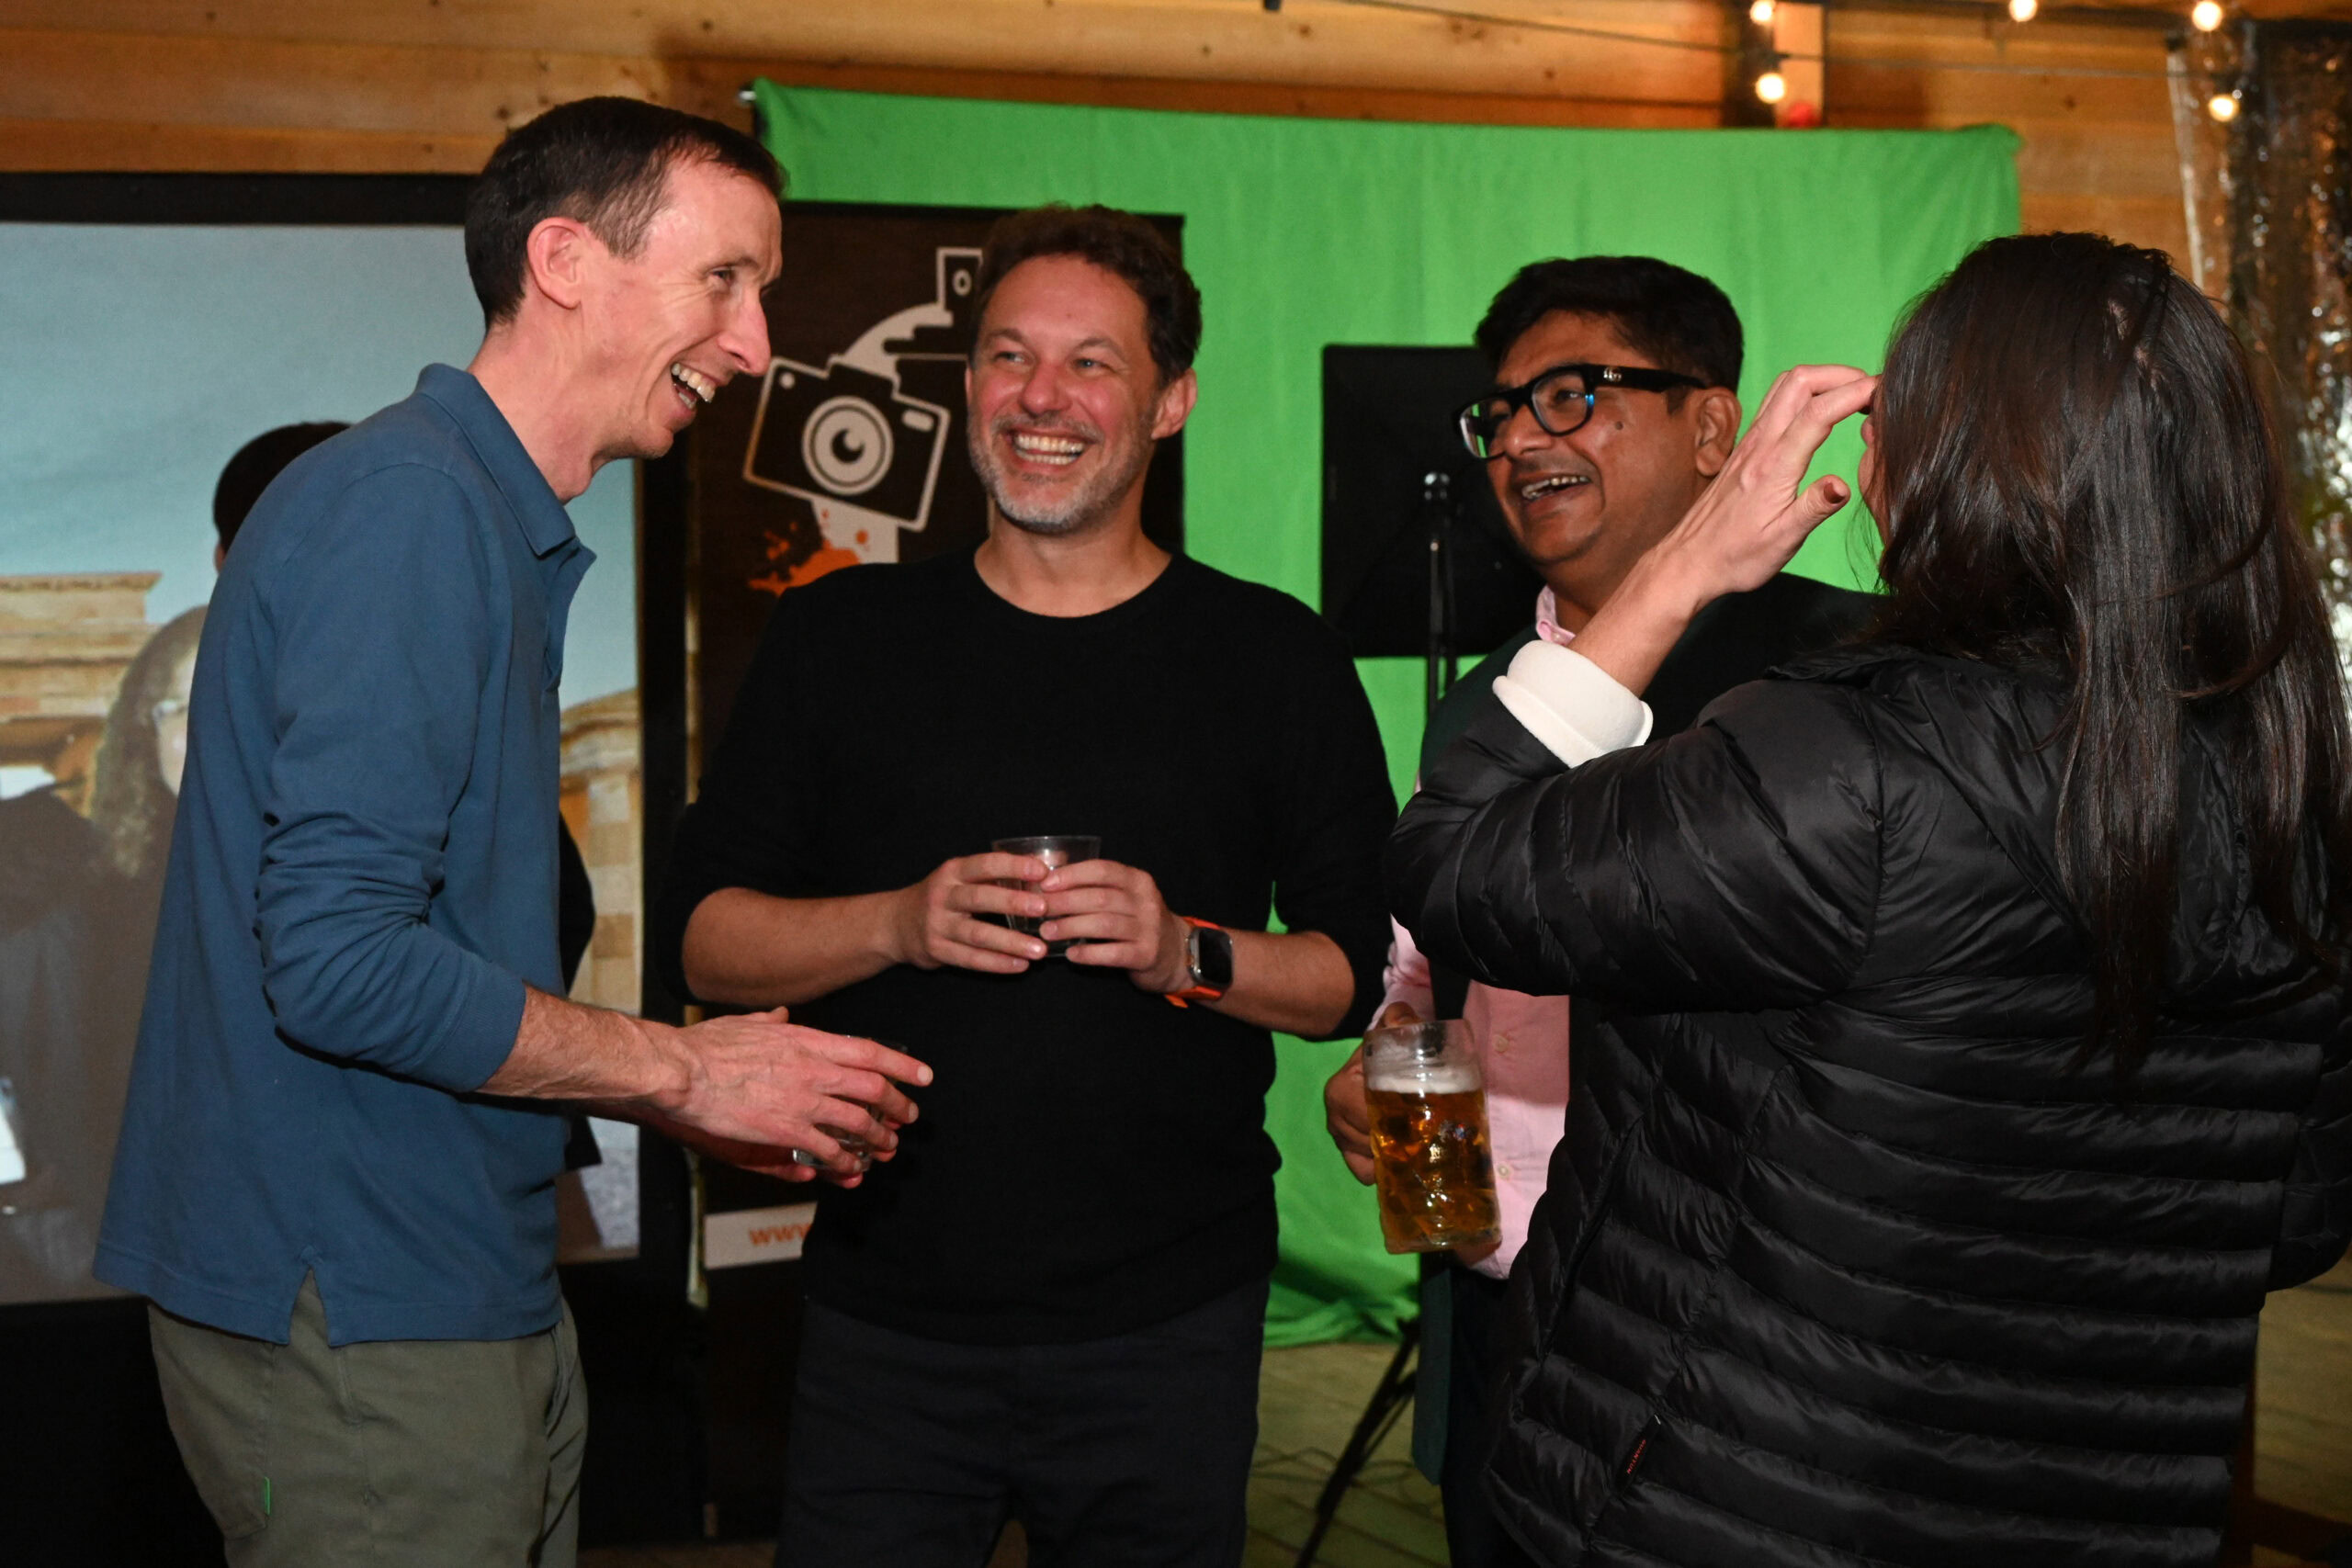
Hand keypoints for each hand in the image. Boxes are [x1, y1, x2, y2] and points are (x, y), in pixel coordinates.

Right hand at [659, 1007, 930, 1180]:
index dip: (902, 1064)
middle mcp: (813, 1069)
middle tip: (910, 1116)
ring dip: (879, 1137)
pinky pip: (828, 1149)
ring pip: (858, 1122)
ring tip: (888, 1147)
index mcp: (806, 1040)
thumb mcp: (746, 1022)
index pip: (869, 1050)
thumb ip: (772, 1021)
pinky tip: (851, 1168)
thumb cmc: (707, 1045)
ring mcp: (802, 1101)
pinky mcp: (785, 1130)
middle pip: (873, 1087)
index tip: (923, 1075)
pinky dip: (845, 1161)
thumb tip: (783, 1013)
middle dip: (898, 1104)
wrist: (682, 1071)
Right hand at [888, 852, 1053, 973]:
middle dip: (1012, 902)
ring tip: (1038, 949)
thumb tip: (1049, 865)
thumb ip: (998, 873)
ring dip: (1010, 942)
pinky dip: (997, 963)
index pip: (984, 864)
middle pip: (979, 898)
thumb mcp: (962, 877)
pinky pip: (970, 959)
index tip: (1042, 871)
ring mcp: (937, 924)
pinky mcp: (936, 950)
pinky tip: (1020, 965)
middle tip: (1042, 909)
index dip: (1013, 866)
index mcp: (953, 872)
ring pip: (977, 934)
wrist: (897, 923)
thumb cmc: (944, 896)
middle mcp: (943, 895)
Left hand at [1036, 859, 1188, 992]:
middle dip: (1063, 902)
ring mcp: (1148, 929)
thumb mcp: (1127, 897)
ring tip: (1047, 932)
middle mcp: (1146, 901)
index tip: (1046, 884)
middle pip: (1099, 897)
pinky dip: (1088, 954)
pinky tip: (1070, 955)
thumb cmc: (1138, 922)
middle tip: (1038, 909)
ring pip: (1103, 924)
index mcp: (1138, 880)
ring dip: (1070, 927)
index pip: (1102, 869)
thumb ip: (1097, 887)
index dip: (1072, 875)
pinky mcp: (1146, 955)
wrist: (1175, 953)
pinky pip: (1112, 953)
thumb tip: (1050, 881)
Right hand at [1325, 1002, 1421, 1183]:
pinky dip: (1384, 1169)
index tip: (1428, 1119)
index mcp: (1341, 1091)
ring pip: (1370, 1161)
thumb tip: (1403, 1020)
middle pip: (1372, 1144)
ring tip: (1421, 1145)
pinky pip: (1365, 1172)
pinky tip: (1404, 1156)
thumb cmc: (1389, 1048)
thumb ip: (1401, 1024)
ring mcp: (1340, 1138)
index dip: (1401, 1122)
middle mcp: (1335, 1118)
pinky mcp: (1347, 1152)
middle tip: (1432, 1135)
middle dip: (1403, 1142)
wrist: (1378, 1056)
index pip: (1371, 1119)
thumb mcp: (1396, 1032)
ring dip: (1396, 1156)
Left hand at [1646, 363, 1877, 606]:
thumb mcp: (1782, 542)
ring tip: (1854, 394)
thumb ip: (1813, 509)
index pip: (1819, 411)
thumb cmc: (1736, 557)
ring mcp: (1750, 442)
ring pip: (1785, 387)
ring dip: (1822, 379)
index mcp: (1774, 467)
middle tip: (1873, 389)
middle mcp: (1760, 445)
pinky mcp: (1745, 447)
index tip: (1886, 392)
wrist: (1690, 561)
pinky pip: (1775, 403)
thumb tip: (1842, 484)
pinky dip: (1805, 393)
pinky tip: (1822, 410)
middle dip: (1841, 374)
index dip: (1855, 392)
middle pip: (1800, 382)